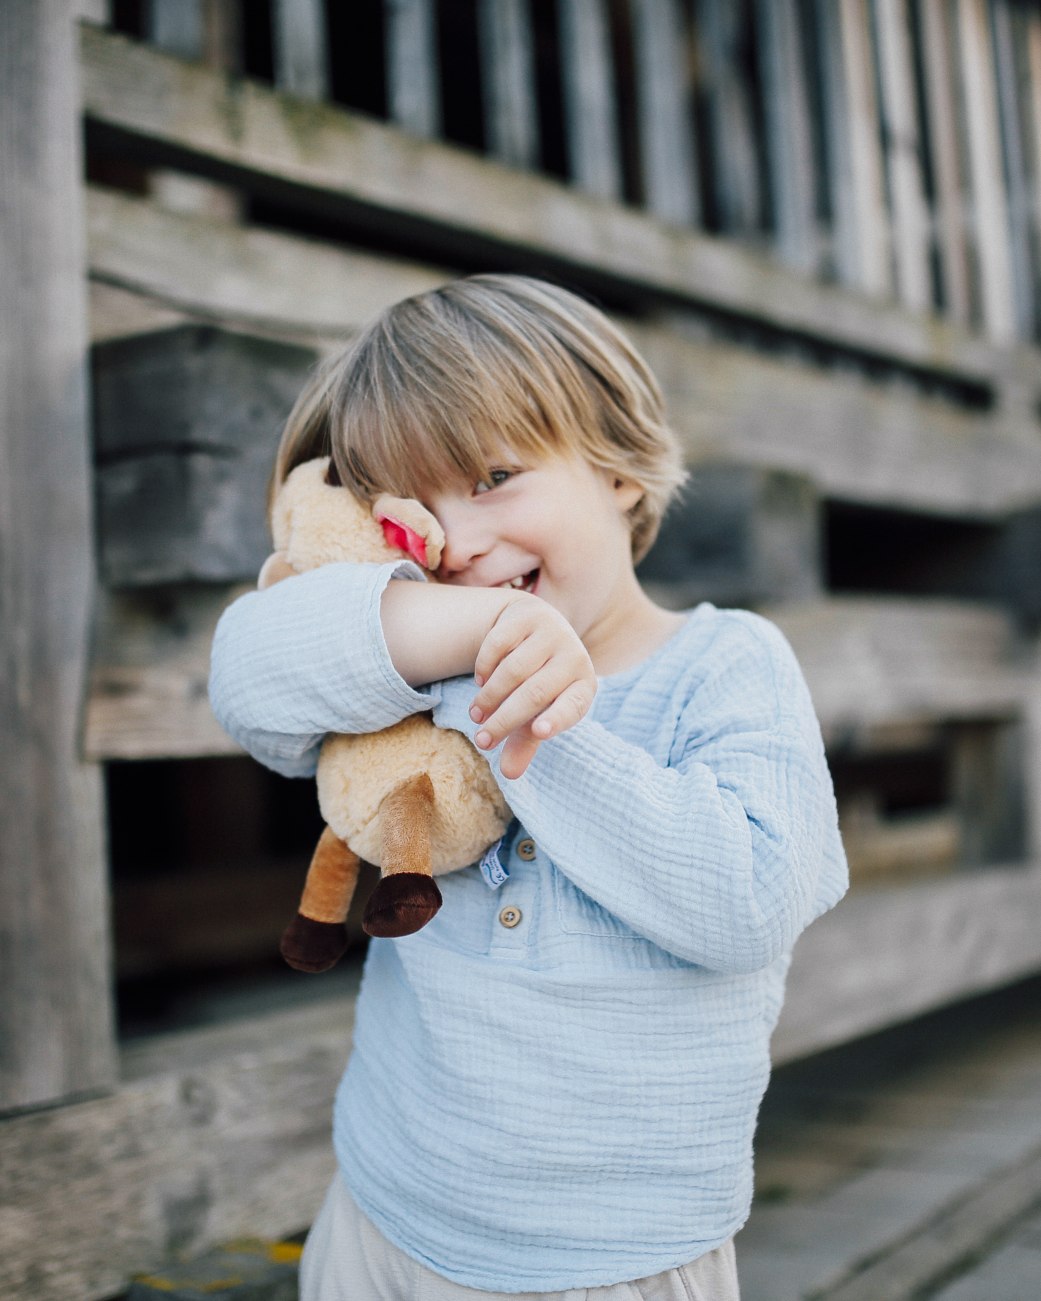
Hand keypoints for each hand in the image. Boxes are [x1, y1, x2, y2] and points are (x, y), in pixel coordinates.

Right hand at [467, 596, 596, 778]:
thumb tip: (509, 774)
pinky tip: (480, 681)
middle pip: (535, 694)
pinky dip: (485, 666)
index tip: (539, 731)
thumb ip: (525, 741)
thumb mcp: (537, 712)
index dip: (558, 718)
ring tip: (476, 715)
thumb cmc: (539, 682)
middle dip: (505, 720)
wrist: (534, 627)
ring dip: (490, 697)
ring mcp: (553, 632)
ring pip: (514, 670)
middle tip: (482, 741)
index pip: (575, 705)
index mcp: (584, 686)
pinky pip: (499, 644)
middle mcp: (574, 657)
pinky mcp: (528, 613)